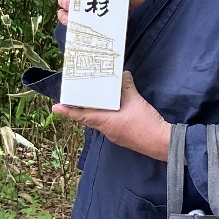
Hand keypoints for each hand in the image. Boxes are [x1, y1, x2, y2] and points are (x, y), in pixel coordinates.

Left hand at [54, 70, 171, 159]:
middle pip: (89, 117)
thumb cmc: (145, 124)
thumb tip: (124, 74)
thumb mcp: (136, 101)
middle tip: (74, 98)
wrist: (163, 143)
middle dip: (81, 108)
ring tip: (92, 99)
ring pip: (100, 121)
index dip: (68, 111)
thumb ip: (127, 86)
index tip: (56, 108)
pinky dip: (107, 114)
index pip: (81, 115)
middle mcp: (106, 130)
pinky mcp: (123, 135)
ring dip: (95, 111)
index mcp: (105, 122)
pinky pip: (110, 123)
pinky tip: (114, 107)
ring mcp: (115, 134)